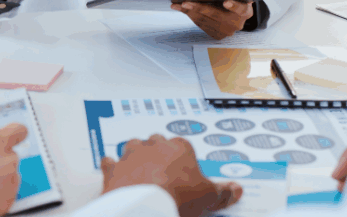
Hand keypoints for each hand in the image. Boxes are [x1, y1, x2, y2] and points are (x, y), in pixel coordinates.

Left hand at [101, 135, 240, 216]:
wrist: (144, 204)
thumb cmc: (178, 195)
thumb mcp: (208, 197)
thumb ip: (223, 192)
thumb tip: (236, 190)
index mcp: (179, 148)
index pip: (183, 145)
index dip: (183, 156)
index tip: (185, 167)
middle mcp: (154, 146)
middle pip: (157, 142)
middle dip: (159, 151)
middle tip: (164, 168)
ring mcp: (131, 154)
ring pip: (133, 146)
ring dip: (136, 155)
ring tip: (142, 168)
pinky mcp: (114, 167)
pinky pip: (110, 162)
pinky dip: (112, 167)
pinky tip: (115, 172)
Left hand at [171, 0, 253, 39]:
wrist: (235, 7)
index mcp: (245, 11)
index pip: (240, 9)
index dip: (234, 6)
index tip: (226, 2)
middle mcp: (237, 24)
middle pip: (217, 16)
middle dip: (199, 8)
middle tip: (185, 2)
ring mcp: (227, 31)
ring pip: (206, 21)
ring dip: (189, 12)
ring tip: (177, 4)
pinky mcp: (217, 35)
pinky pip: (201, 25)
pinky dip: (190, 15)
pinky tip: (180, 8)